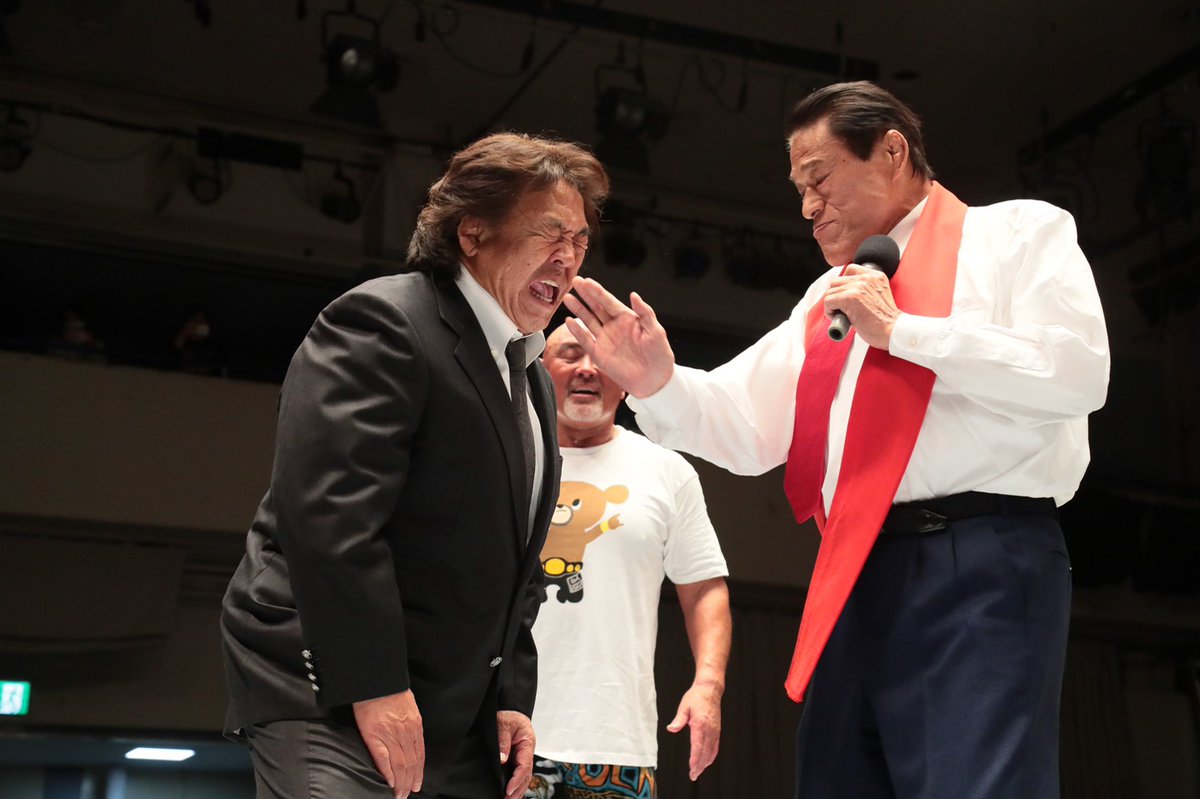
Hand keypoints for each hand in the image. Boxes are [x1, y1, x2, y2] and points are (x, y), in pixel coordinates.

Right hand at [353, 690, 424, 797]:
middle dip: (410, 781)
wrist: (377, 679)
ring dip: (400, 782)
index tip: (417, 784)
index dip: (419, 771)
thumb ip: (409, 723)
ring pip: (400, 764)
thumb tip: (410, 739)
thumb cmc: (389, 689)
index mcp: (415, 724)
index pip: (419, 754)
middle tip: (407, 794)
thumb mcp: (408, 706)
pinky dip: (388, 773)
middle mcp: (406, 731)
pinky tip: (389, 782)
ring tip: (399, 794)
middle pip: (411, 762)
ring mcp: (391, 734)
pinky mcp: (376, 734)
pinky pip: (384, 759)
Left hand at [497, 710, 535, 798]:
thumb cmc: (509, 716)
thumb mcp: (503, 724)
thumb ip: (503, 742)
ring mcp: (524, 756)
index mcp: (527, 743)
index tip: (508, 790)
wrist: (511, 711)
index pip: (524, 766)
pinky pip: (520, 774)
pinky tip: (511, 793)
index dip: (516, 779)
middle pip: (526, 775)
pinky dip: (517, 785)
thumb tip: (502, 759)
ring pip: (525, 777)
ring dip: (518, 790)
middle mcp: (527, 752)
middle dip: (518, 790)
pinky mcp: (518, 759)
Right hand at [563, 277, 674, 397]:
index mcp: (627, 318)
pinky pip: (585, 340)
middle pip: (596, 307)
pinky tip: (569, 321)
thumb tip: (634, 295)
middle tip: (575, 281)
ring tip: (568, 298)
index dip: (597, 291)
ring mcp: (605, 340)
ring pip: (588, 320)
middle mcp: (614, 327)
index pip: (609, 301)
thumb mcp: (656, 331)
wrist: (655, 381)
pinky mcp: (599, 354)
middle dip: (585, 294)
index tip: (586, 281)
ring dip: (578, 309)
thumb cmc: (659, 355)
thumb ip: (645, 312)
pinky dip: (577, 331)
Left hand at [666, 682, 721, 780]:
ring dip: (705, 763)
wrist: (710, 689)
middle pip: (705, 752)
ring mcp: (715, 730)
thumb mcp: (684, 706)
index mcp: (700, 724)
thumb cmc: (695, 697)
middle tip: (693, 775)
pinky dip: (711, 756)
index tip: (692, 769)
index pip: (697, 746)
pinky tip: (707, 761)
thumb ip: (678, 719)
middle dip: (699, 766)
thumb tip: (671, 729)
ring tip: (698, 771)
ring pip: (711, 751)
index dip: (695, 760)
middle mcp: (709, 729)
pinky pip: (715, 746)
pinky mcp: (717, 730)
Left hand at [822, 264, 899, 348]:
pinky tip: (838, 318)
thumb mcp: (879, 295)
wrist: (893, 331)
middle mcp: (866, 278)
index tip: (844, 296)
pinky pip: (828, 301)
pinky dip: (829, 311)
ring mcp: (857, 287)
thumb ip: (866, 288)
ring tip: (841, 315)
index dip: (843, 284)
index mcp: (875, 276)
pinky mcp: (850, 298)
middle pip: (836, 281)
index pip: (850, 269)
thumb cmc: (885, 320)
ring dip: (832, 305)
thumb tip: (844, 291)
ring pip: (830, 292)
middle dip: (835, 295)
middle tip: (841, 308)